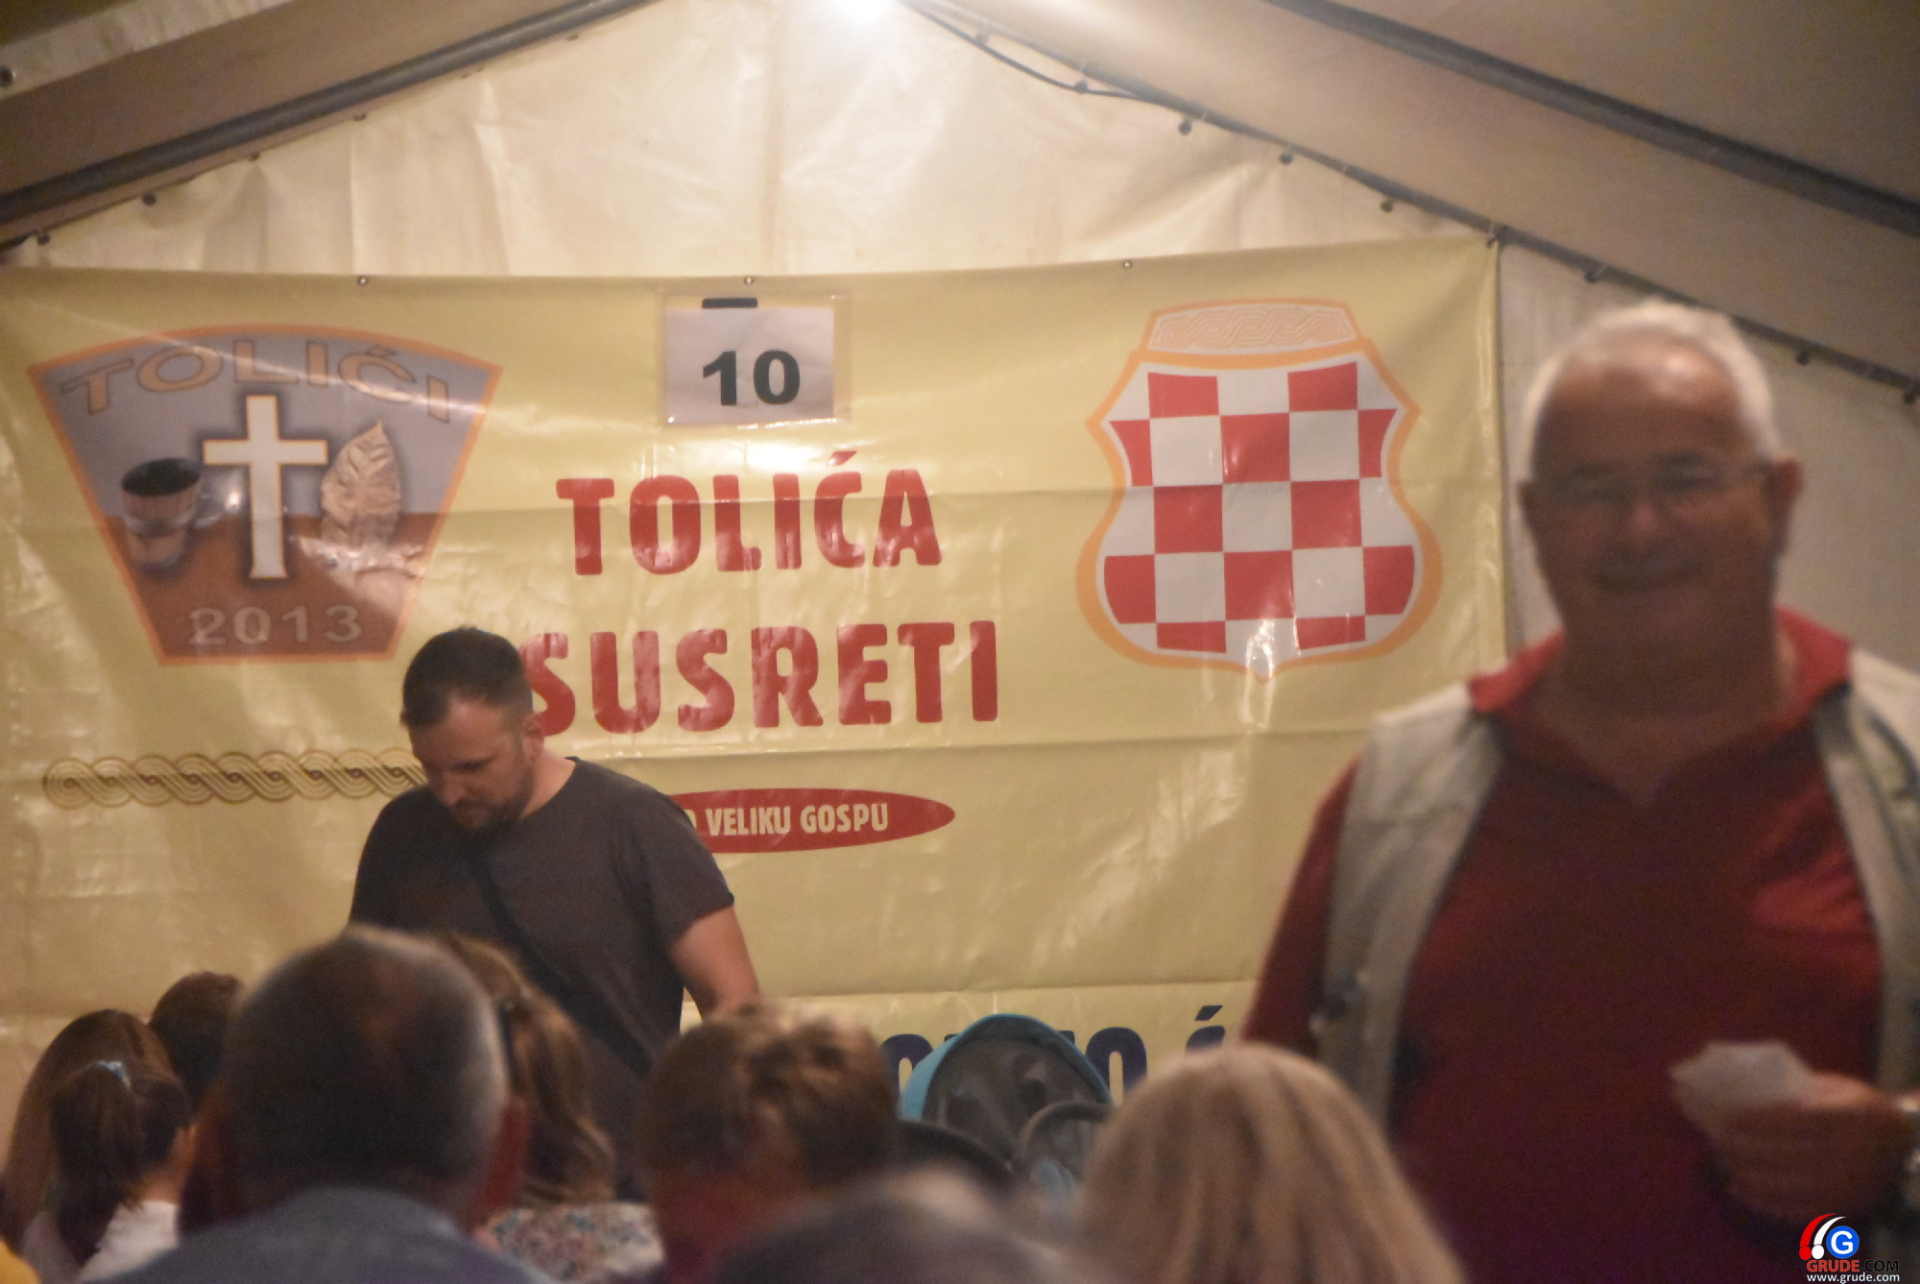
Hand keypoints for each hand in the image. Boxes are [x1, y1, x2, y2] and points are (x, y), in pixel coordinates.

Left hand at [1700, 1073, 1911, 1222]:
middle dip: (1740, 1147)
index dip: (1755, 1120)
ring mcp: (1844, 1187)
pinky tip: (1737, 1188)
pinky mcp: (1840, 1210)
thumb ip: (1799, 1089)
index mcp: (1847, 1117)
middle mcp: (1847, 1155)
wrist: (1906, 1149)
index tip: (1725, 1116)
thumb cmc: (1863, 1110)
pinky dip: (1761, 1201)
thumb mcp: (1839, 1088)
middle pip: (1781, 1153)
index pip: (1792, 1120)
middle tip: (1713, 1139)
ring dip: (1744, 1173)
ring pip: (1782, 1184)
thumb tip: (1743, 1091)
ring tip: (1719, 1161)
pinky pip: (1794, 1210)